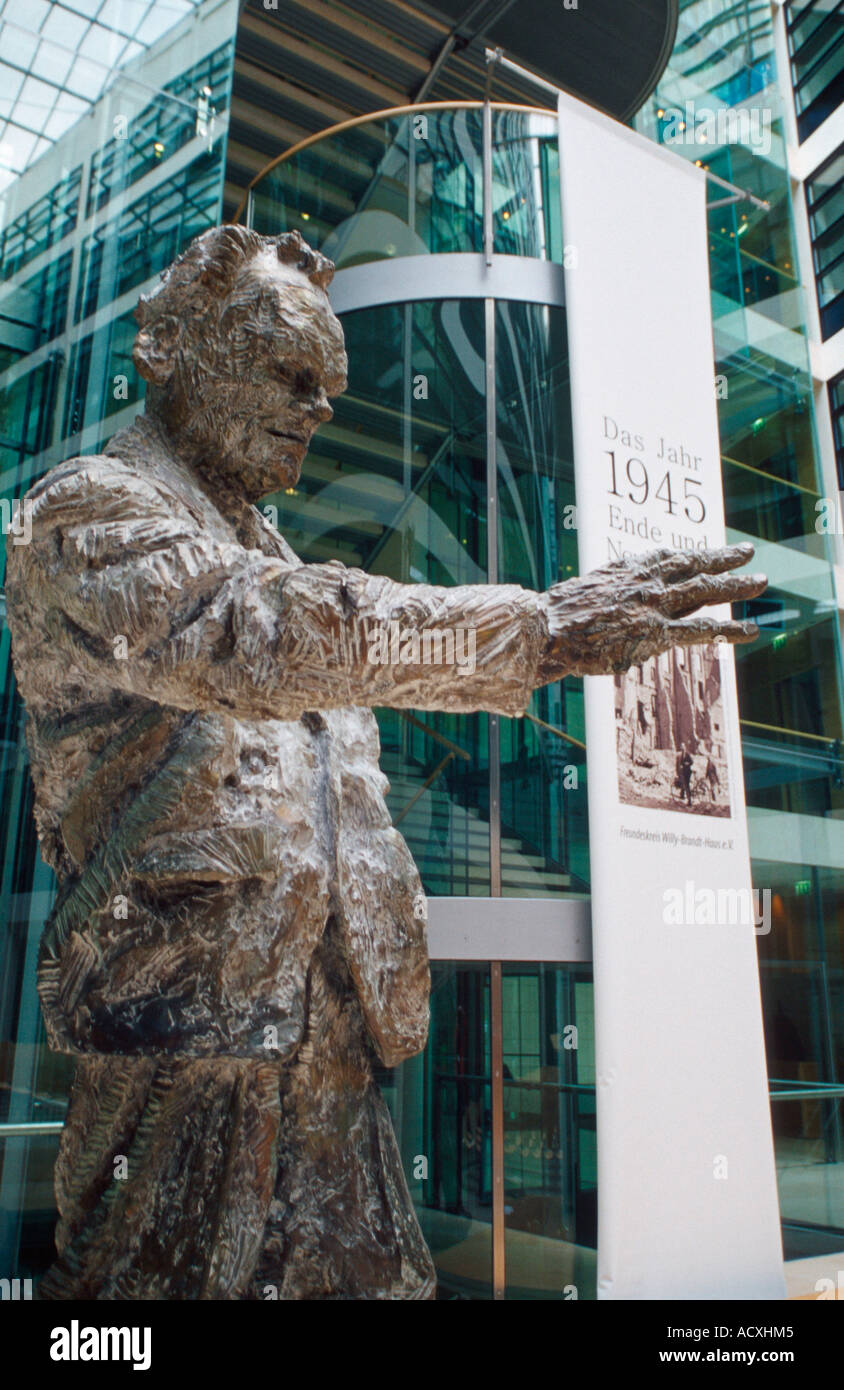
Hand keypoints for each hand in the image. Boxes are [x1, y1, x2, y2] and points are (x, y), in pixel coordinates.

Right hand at [537, 543, 766, 681]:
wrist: (548, 629)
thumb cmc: (559, 616)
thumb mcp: (588, 591)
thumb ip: (612, 592)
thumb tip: (617, 600)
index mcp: (629, 568)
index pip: (669, 556)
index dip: (693, 554)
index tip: (707, 551)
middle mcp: (647, 581)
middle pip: (695, 565)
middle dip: (724, 558)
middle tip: (747, 551)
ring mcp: (655, 605)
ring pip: (706, 591)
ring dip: (737, 585)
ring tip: (761, 580)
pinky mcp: (657, 633)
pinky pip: (703, 630)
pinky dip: (730, 629)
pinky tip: (751, 630)